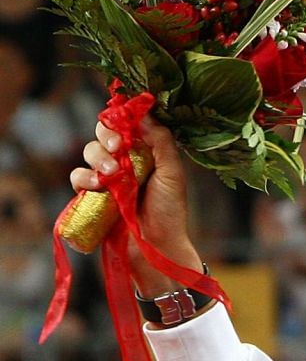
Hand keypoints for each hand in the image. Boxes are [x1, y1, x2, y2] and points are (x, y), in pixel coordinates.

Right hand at [72, 116, 197, 289]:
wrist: (157, 247)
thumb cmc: (170, 212)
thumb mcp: (172, 174)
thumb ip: (161, 143)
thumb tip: (145, 114)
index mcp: (145, 152)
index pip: (126, 125)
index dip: (120, 120)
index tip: (124, 126)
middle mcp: (125, 161)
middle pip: (103, 134)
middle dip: (106, 136)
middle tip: (115, 146)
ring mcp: (107, 177)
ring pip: (90, 153)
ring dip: (97, 158)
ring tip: (110, 175)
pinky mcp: (93, 195)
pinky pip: (78, 177)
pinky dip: (83, 177)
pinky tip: (96, 186)